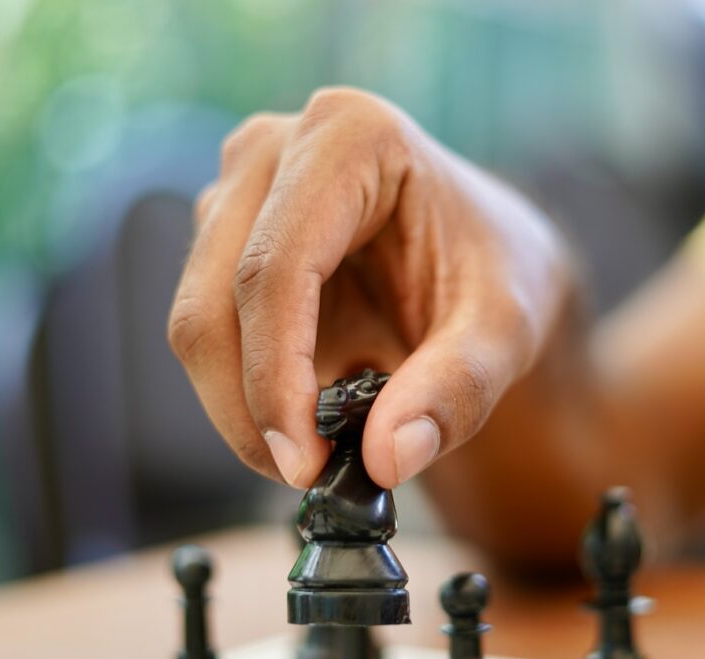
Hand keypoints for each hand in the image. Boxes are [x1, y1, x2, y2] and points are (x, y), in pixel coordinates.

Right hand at [168, 88, 570, 489]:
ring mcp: (239, 190)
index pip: (276, 270)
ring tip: (329, 444)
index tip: (303, 464)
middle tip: (309, 477)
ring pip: (197, 326)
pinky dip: (250, 393)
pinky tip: (314, 412)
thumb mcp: (506, 331)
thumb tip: (387, 458)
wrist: (486, 260)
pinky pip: (209, 335)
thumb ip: (458, 390)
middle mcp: (275, 148)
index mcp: (351, 136)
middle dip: (251, 409)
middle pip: (213, 302)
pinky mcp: (225, 237)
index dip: (277, 379)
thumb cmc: (498, 274)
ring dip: (247, 407)